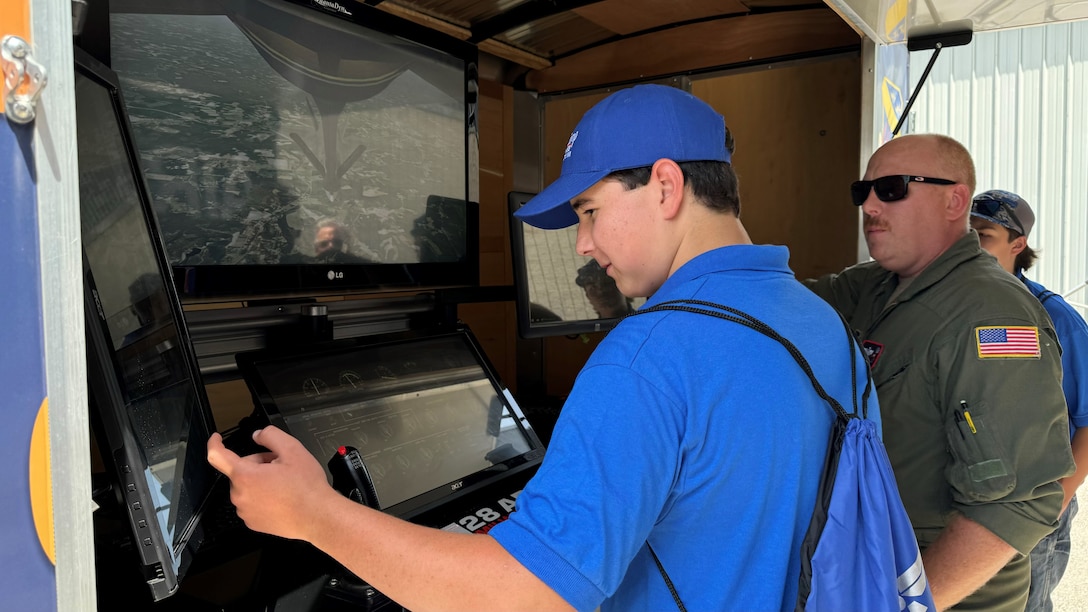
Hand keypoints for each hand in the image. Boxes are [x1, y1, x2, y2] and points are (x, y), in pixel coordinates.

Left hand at [207, 426, 335, 540]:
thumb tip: (258, 435)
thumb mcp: (293, 449)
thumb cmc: (306, 488)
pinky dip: (263, 497)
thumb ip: (270, 436)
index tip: (216, 439)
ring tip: (284, 485)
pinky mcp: (253, 522)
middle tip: (281, 467)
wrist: (317, 516)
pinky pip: (252, 503)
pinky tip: (282, 498)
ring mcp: (245, 511)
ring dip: (261, 481)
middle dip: (258, 464)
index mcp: (245, 476)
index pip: (217, 456)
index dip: (214, 443)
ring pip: (247, 487)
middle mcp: (240, 495)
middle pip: (241, 471)